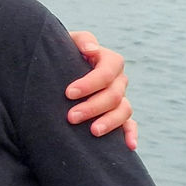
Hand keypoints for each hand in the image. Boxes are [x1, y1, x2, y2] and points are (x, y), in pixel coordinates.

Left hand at [65, 31, 135, 148]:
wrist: (54, 68)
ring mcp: (119, 97)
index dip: (91, 83)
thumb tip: (91, 50)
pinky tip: (129, 146)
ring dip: (109, 122)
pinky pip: (129, 124)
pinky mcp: (116, 113)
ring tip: (92, 132)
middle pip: (114, 94)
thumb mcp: (67, 41)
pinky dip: (131, 134)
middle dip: (93, 107)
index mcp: (107, 60)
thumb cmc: (59, 52)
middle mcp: (117, 80)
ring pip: (123, 110)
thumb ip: (81, 40)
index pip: (108, 70)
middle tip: (71, 117)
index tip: (68, 93)